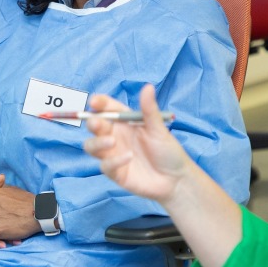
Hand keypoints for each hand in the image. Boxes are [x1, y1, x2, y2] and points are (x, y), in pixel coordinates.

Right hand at [84, 84, 191, 207]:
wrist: (176, 180)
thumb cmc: (168, 151)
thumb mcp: (159, 129)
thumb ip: (149, 109)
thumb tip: (148, 86)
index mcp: (125, 122)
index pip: (107, 109)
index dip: (99, 104)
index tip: (95, 102)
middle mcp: (115, 136)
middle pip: (95, 127)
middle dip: (93, 123)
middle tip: (98, 123)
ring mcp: (113, 154)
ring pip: (91, 146)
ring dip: (97, 142)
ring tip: (111, 142)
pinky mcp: (115, 173)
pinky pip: (105, 165)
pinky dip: (114, 161)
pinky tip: (128, 158)